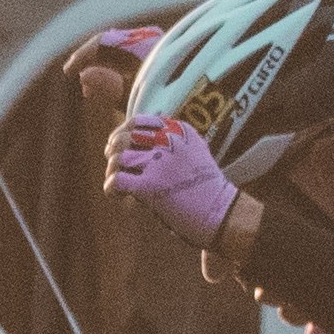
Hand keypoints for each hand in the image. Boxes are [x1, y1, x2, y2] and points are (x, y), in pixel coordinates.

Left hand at [104, 108, 240, 244]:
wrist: (222, 213)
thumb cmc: (207, 187)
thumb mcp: (196, 150)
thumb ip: (175, 137)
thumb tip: (153, 120)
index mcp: (178, 130)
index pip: (138, 121)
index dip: (123, 133)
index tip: (122, 147)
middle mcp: (169, 141)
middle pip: (124, 137)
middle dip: (113, 151)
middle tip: (115, 165)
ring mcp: (159, 162)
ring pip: (117, 157)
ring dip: (112, 171)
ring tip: (119, 185)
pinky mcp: (150, 186)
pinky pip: (116, 181)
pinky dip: (111, 189)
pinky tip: (119, 196)